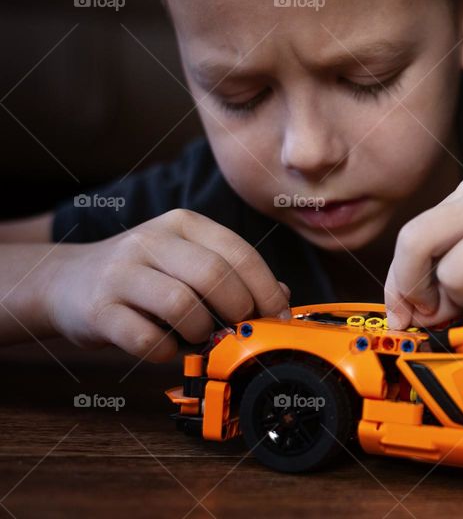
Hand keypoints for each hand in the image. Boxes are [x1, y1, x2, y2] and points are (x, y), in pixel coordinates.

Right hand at [45, 209, 289, 361]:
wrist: (67, 281)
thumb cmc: (145, 277)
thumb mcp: (189, 262)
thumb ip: (235, 274)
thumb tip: (283, 298)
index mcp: (184, 224)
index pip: (240, 254)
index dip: (267, 290)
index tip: (278, 317)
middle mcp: (151, 240)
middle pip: (215, 276)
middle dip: (238, 311)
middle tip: (237, 329)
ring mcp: (121, 272)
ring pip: (182, 305)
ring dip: (200, 332)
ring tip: (198, 335)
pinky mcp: (99, 308)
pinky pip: (145, 338)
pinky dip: (165, 351)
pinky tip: (165, 347)